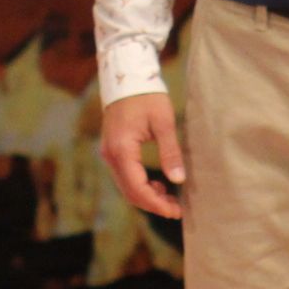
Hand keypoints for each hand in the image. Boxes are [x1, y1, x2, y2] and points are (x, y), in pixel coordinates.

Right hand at [100, 91, 186, 217]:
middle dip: (152, 204)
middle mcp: (111, 154)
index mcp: (122, 149)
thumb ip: (170, 152)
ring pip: (126, 185)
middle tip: (176, 209)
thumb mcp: (164, 123)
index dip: (156, 204)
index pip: (137, 187)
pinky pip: (124, 175)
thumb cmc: (147, 96)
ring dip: (146, 196)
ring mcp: (109, 152)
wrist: (127, 77)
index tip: (175, 211)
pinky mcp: (112, 149)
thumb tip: (179, 180)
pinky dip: (139, 184)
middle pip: (129, 191)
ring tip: (170, 198)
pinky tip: (157, 184)